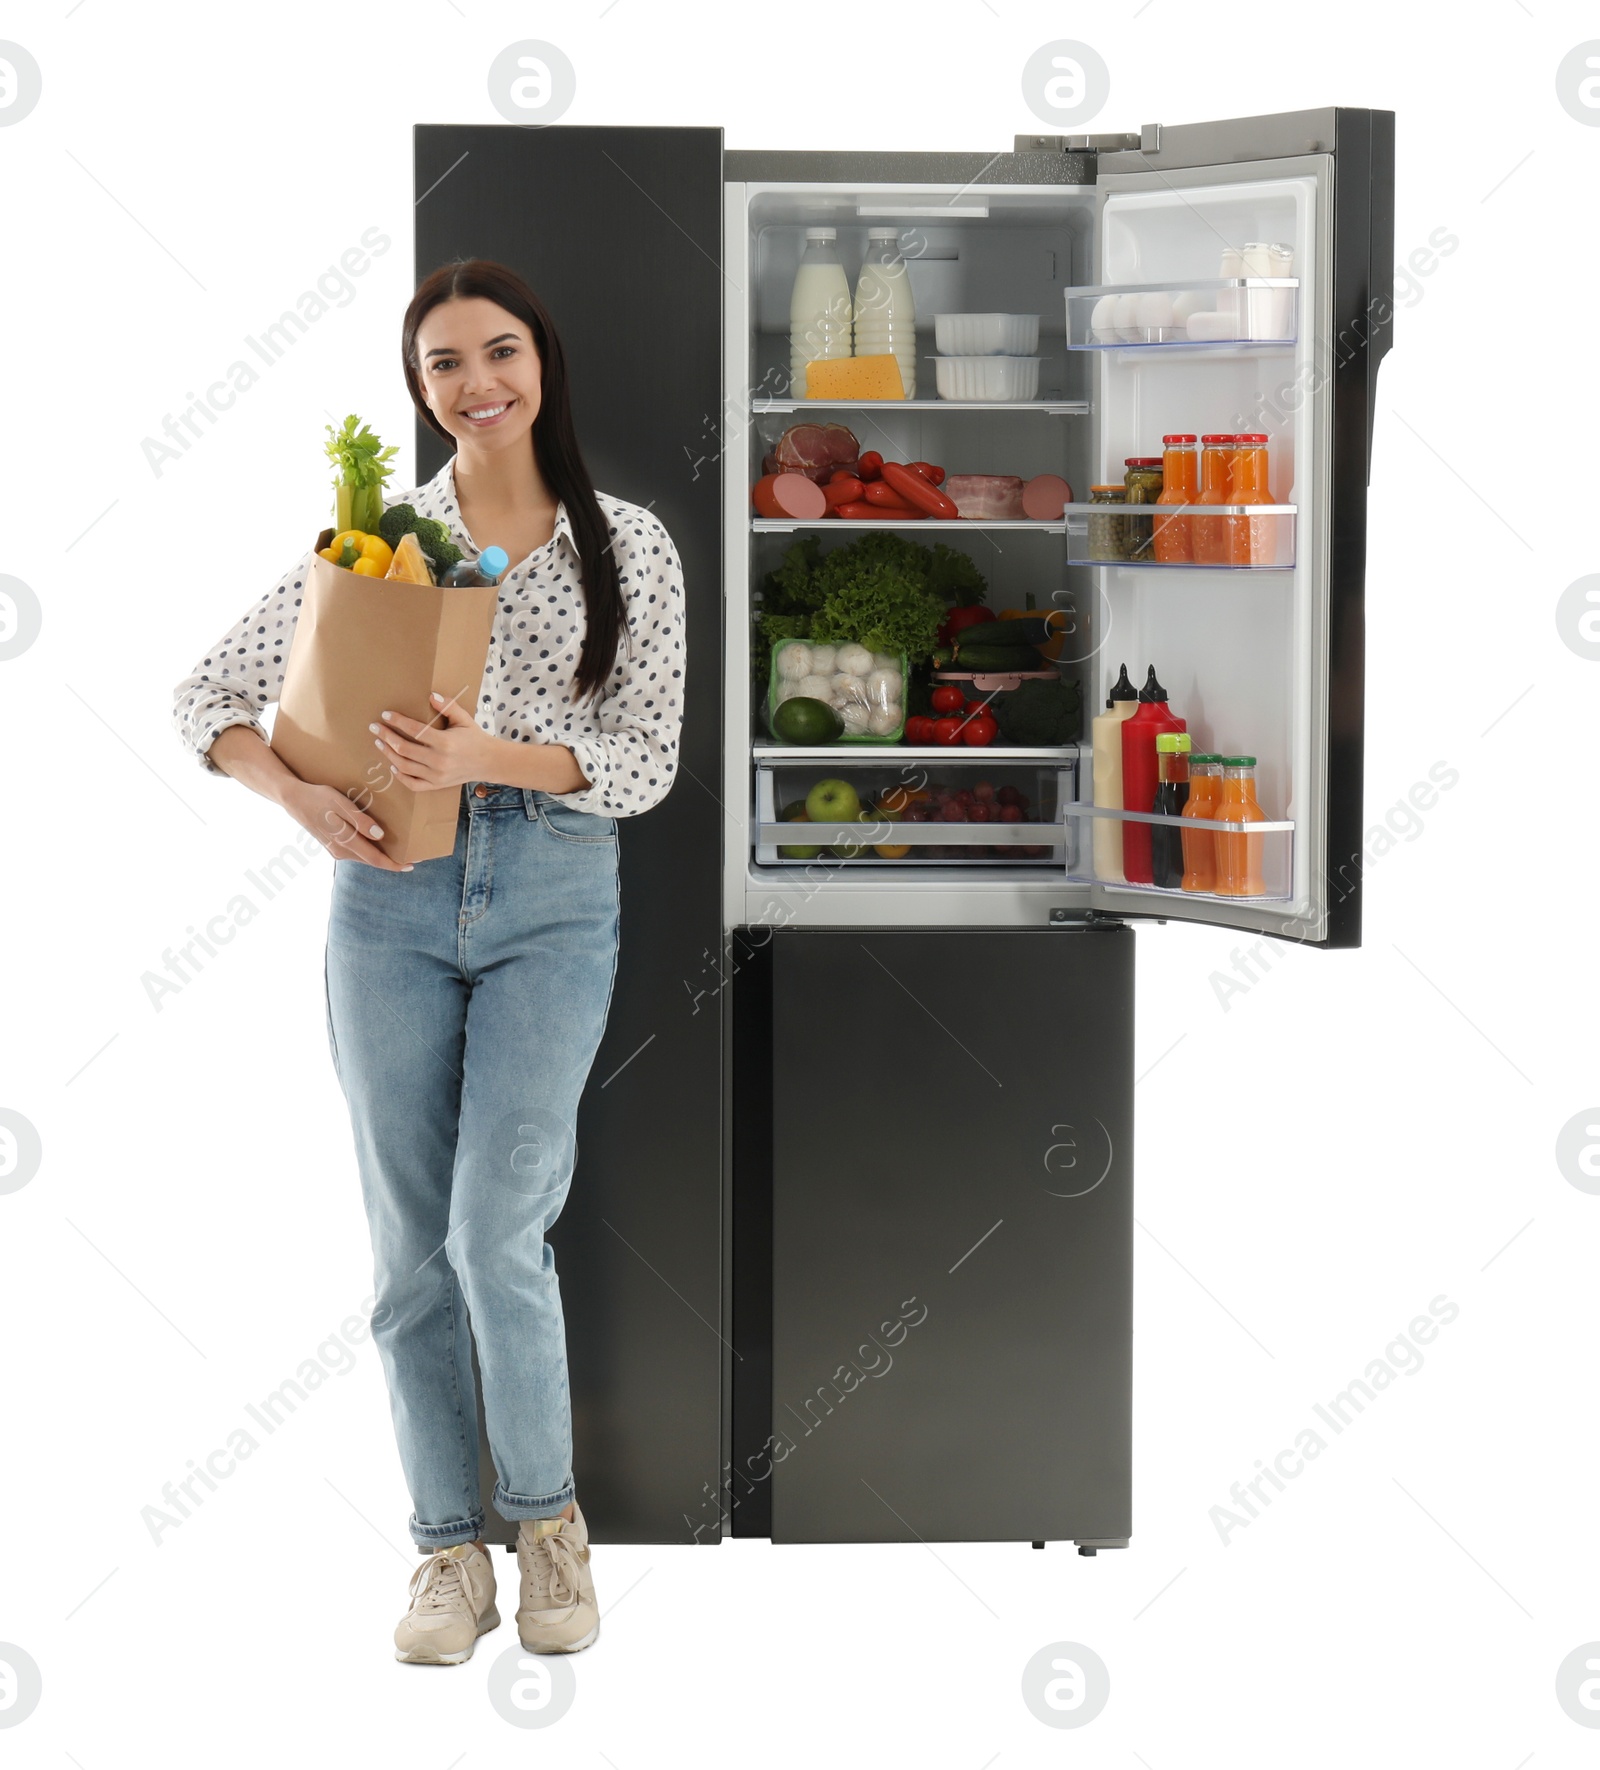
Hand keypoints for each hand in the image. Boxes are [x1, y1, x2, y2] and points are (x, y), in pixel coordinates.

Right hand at [280, 780, 410, 870]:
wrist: (293, 799)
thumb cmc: (319, 798)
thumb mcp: (340, 804)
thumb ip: (359, 820)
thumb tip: (378, 835)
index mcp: (345, 842)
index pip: (375, 859)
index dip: (395, 864)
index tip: (412, 864)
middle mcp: (341, 851)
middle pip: (372, 861)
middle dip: (393, 861)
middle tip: (414, 857)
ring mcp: (336, 850)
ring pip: (364, 857)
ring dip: (382, 856)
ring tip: (400, 851)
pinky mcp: (333, 845)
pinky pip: (357, 852)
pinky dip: (370, 851)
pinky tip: (379, 844)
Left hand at [371, 692, 498, 792]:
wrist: (488, 762)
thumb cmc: (474, 738)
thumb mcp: (464, 719)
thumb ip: (448, 706)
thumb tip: (431, 695)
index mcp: (445, 743)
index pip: (414, 730)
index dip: (397, 721)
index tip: (386, 715)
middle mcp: (439, 761)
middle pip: (404, 748)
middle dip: (386, 736)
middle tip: (375, 727)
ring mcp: (436, 775)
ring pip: (404, 766)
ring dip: (388, 753)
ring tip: (380, 743)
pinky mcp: (436, 785)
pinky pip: (412, 784)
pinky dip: (400, 775)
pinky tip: (392, 765)